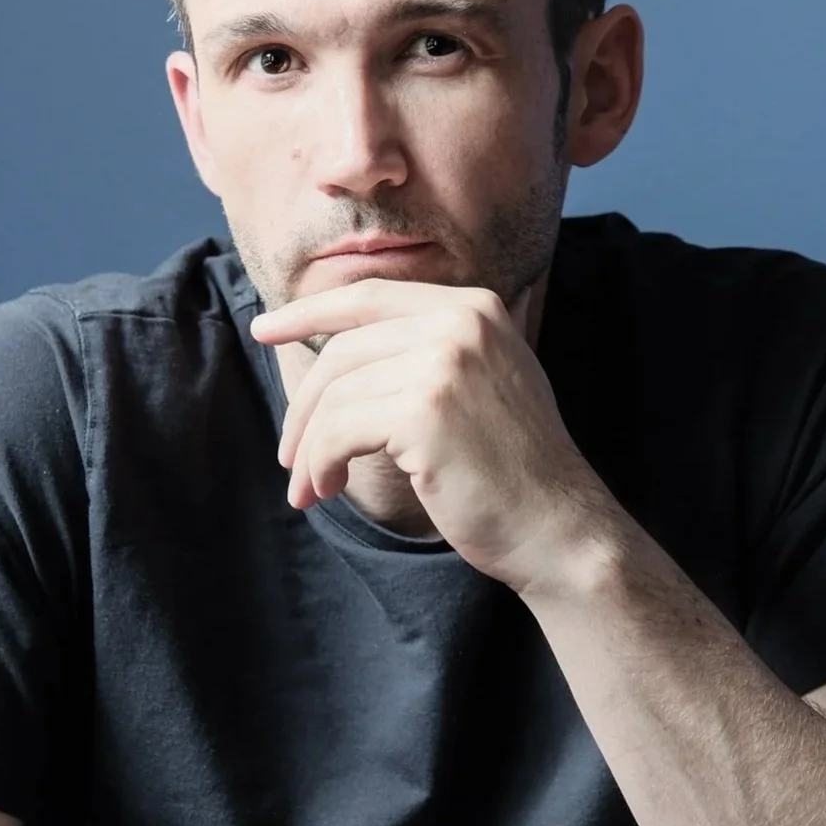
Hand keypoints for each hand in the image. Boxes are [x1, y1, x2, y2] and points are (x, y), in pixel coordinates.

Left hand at [249, 278, 616, 594]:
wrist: (560, 529)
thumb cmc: (511, 470)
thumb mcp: (479, 383)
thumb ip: (425, 351)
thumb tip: (335, 351)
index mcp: (473, 307)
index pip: (368, 297)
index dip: (308, 312)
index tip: (265, 330)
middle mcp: (461, 322)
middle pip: (343, 350)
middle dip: (305, 407)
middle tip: (289, 456)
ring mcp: (445, 362)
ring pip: (336, 396)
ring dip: (310, 448)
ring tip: (311, 486)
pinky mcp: (425, 410)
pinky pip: (339, 431)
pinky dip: (321, 464)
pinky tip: (330, 489)